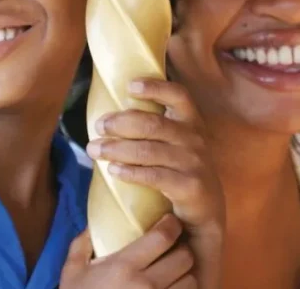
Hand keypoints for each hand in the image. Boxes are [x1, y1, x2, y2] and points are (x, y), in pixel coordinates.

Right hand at [60, 214, 196, 288]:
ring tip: (174, 274)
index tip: (170, 222)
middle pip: (184, 258)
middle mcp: (145, 285)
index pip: (163, 237)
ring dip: (184, 275)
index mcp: (123, 267)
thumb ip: (82, 245)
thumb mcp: (72, 273)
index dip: (172, 225)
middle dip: (181, 250)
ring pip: (191, 281)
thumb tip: (93, 225)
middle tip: (173, 250)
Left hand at [86, 78, 224, 288]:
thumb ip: (152, 130)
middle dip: (121, 123)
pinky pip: (156, 176)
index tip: (130, 85)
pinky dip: (131, 172)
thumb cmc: (179, 173)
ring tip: (94, 150)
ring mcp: (195, 163)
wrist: (205, 215)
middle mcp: (196, 139)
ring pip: (150, 150)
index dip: (156, 87)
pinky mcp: (191, 187)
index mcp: (191, 123)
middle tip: (98, 126)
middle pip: (154, 123)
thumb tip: (107, 117)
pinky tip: (113, 171)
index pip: (179, 95)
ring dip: (118, 148)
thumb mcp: (174, 146)